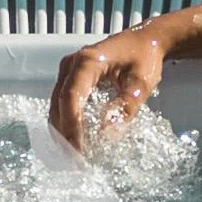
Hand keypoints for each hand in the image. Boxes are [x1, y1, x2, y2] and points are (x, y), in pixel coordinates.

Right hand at [48, 23, 175, 144]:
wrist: (145, 40)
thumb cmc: (145, 58)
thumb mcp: (141, 84)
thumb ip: (124, 107)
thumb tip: (106, 134)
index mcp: (88, 62)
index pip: (71, 97)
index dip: (72, 126)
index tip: (79, 150)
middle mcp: (71, 64)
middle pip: (58, 104)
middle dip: (65, 134)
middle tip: (76, 161)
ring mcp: (68, 70)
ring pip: (56, 105)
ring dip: (63, 131)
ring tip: (75, 155)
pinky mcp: (71, 77)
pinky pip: (62, 103)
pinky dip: (66, 122)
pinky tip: (76, 140)